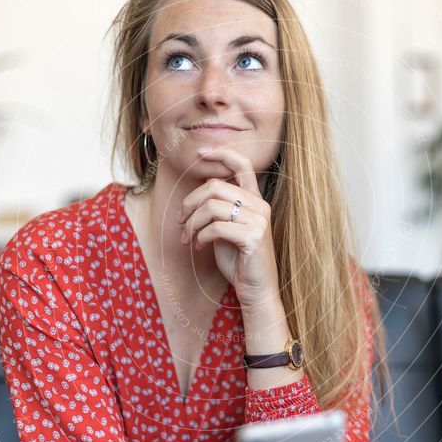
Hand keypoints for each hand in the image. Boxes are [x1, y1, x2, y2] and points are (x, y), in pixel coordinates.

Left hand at [178, 145, 278, 309]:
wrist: (256, 289)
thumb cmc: (239, 260)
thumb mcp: (226, 228)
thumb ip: (219, 208)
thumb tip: (198, 193)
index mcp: (255, 200)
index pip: (242, 165)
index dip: (221, 153)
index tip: (200, 152)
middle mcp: (260, 206)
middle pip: (215, 186)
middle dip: (190, 202)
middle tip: (180, 221)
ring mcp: (258, 221)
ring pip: (212, 207)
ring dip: (191, 224)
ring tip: (187, 238)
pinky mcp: (253, 237)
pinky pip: (215, 227)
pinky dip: (200, 237)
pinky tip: (199, 247)